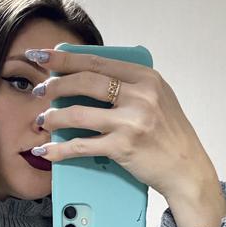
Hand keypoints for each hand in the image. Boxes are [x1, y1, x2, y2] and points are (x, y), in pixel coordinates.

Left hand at [25, 46, 217, 200]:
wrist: (186, 169)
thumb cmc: (170, 136)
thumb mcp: (157, 99)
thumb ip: (130, 86)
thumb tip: (89, 77)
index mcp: (146, 77)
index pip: (98, 61)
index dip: (66, 59)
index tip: (45, 57)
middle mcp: (140, 95)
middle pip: (86, 81)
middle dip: (55, 84)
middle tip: (39, 90)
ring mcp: (131, 121)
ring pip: (79, 113)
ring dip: (54, 117)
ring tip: (41, 120)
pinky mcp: (123, 147)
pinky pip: (82, 146)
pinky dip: (60, 150)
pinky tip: (48, 151)